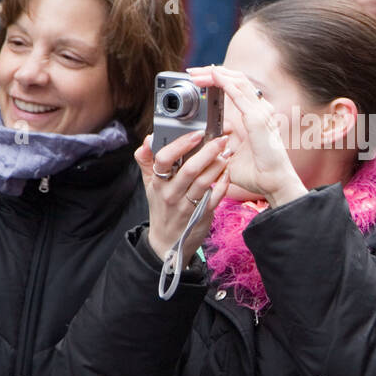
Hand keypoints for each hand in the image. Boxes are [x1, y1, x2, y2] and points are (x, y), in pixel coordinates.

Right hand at [137, 129, 230, 265]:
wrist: (167, 242)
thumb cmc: (162, 207)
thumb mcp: (150, 185)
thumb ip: (147, 160)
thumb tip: (148, 139)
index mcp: (158, 182)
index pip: (164, 158)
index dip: (180, 144)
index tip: (196, 133)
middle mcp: (171, 193)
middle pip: (189, 169)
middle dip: (208, 151)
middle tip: (220, 139)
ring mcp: (186, 205)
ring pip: (204, 181)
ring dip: (218, 165)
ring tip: (226, 153)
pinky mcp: (201, 214)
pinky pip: (215, 196)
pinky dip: (223, 182)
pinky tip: (227, 173)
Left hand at [189, 66, 307, 207]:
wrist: (272, 182)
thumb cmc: (256, 172)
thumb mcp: (232, 153)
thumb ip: (222, 144)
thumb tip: (207, 143)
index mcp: (255, 115)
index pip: (237, 88)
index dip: (218, 80)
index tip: (199, 80)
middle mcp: (260, 109)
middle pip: (236, 79)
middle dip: (212, 73)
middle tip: (193, 72)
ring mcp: (260, 111)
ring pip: (237, 81)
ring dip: (214, 75)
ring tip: (196, 74)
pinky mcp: (256, 117)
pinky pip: (239, 93)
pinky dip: (224, 82)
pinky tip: (212, 76)